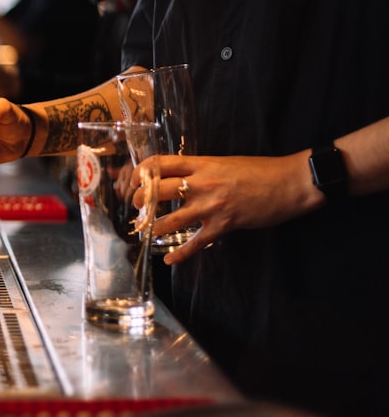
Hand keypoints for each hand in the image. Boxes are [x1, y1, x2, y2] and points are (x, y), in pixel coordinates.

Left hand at [130, 153, 323, 263]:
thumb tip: (178, 178)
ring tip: (144, 232)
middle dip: (140, 200)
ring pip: (171, 219)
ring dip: (153, 227)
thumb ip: (199, 170)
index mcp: (201, 164)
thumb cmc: (259, 171)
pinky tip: (169, 260)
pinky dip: (181, 253)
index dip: (140, 172)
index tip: (133, 180)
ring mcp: (212, 205)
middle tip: (136, 208)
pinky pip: (197, 242)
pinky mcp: (225, 225)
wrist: (291, 182)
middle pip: (157, 190)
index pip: (159, 163)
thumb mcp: (223, 162)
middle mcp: (202, 183)